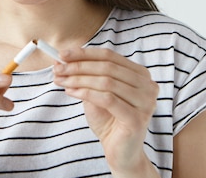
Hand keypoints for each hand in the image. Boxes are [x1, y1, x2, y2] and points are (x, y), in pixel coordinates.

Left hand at [53, 48, 159, 175]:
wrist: (120, 152)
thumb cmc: (109, 121)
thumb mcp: (96, 92)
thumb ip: (86, 76)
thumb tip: (62, 59)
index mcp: (140, 74)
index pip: (110, 56)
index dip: (85, 53)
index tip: (63, 54)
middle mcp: (147, 86)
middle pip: (107, 67)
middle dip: (79, 66)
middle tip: (58, 68)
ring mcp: (145, 102)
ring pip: (106, 82)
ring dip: (79, 79)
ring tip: (61, 81)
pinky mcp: (136, 119)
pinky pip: (107, 99)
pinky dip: (86, 93)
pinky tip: (71, 92)